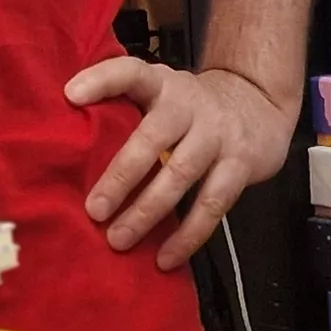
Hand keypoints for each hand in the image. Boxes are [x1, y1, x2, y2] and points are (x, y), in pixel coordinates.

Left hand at [64, 60, 298, 268]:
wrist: (260, 103)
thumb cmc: (192, 109)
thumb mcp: (163, 95)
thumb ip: (128, 111)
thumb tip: (70, 153)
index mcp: (162, 84)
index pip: (130, 73)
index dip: (100, 80)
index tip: (69, 96)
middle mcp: (189, 104)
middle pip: (152, 137)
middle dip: (121, 176)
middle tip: (94, 211)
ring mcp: (217, 134)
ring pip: (179, 174)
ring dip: (147, 211)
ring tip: (118, 240)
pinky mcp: (240, 164)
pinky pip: (212, 205)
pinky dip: (187, 235)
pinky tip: (165, 258)